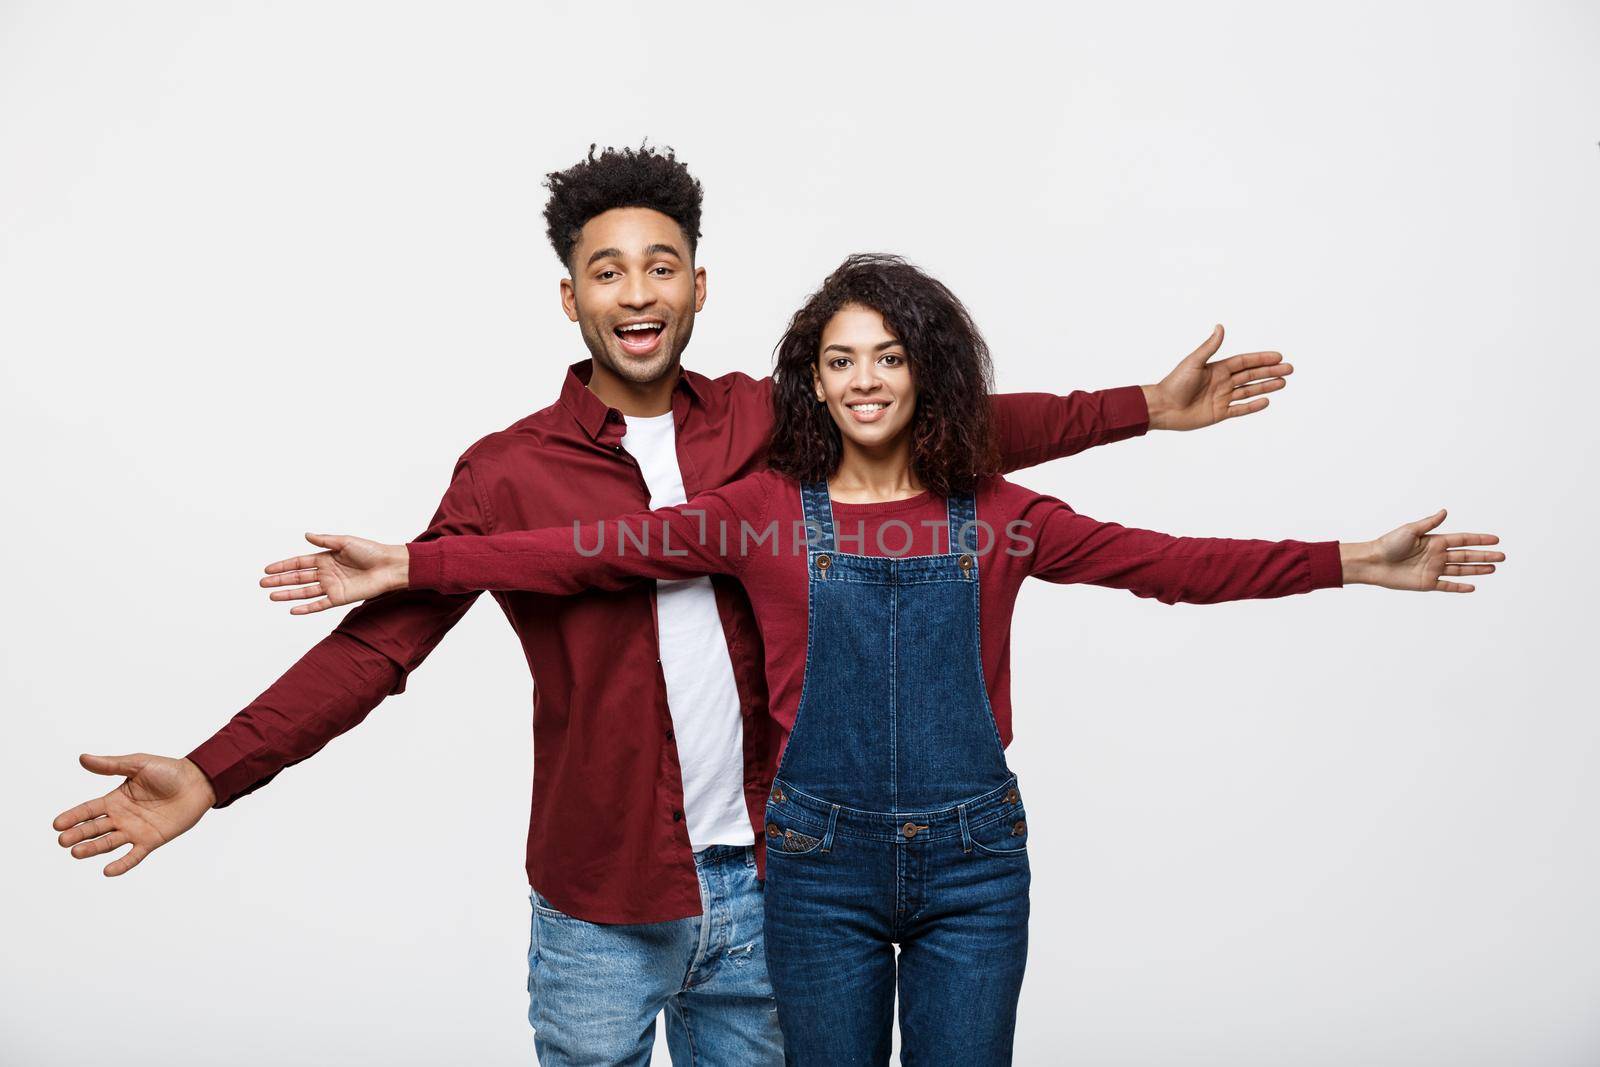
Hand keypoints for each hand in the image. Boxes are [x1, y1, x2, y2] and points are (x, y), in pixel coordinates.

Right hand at [53, 754, 215, 875]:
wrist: (198, 782)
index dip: (73, 817)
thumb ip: (111, 765)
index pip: (89, 810)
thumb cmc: (169, 771)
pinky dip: (122, 864)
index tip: (57, 824)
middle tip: (63, 841)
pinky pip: (134, 855)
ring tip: (76, 853)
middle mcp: (121, 817)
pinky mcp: (151, 840)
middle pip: (94, 828)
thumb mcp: (137, 765)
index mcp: (115, 799)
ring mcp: (135, 830)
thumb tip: (83, 758)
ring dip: (92, 848)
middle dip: (78, 835)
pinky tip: (108, 871)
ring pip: (109, 843)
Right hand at [260, 533, 409, 613]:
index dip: (284, 566)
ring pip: (305, 592)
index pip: (300, 563)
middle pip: (298, 578)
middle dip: (280, 580)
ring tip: (271, 596)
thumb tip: (306, 535)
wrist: (389, 566)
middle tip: (262, 583)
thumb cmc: (371, 551)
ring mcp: (332, 586)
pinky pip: (319, 604)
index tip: (267, 569)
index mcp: (327, 558)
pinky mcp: (340, 598)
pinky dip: (306, 608)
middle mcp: (327, 573)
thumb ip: (325, 541)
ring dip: (288, 594)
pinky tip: (292, 609)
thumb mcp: (346, 542)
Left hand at [1141, 325, 1291, 430]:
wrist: (1163, 407)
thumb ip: (1210, 347)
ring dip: (1266, 386)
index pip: (1245, 362)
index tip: (1278, 356)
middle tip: (1289, 369)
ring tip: (1283, 382)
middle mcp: (1222, 382)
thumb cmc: (1174, 383)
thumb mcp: (1194, 362)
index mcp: (1217, 368)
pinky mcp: (1219, 413)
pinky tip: (1266, 401)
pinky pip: (1240, 409)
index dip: (1261, 359)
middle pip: (1251, 375)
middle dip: (1270, 371)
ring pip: (1249, 391)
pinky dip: (1253, 406)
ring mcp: (1221, 398)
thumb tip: (1220, 327)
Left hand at [1340, 509, 1504, 591]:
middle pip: (1466, 556)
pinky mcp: (1426, 583)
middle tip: (1503, 556)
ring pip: (1461, 570)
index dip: (1479, 540)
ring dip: (1477, 569)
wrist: (1373, 562)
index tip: (1496, 539)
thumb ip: (1429, 523)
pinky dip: (1460, 587)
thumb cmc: (1388, 544)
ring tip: (1494, 568)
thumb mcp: (1410, 530)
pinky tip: (1473, 587)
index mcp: (1435, 541)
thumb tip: (1445, 511)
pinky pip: (1447, 585)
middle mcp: (1436, 555)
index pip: (1463, 540)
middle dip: (1484, 556)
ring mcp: (1433, 569)